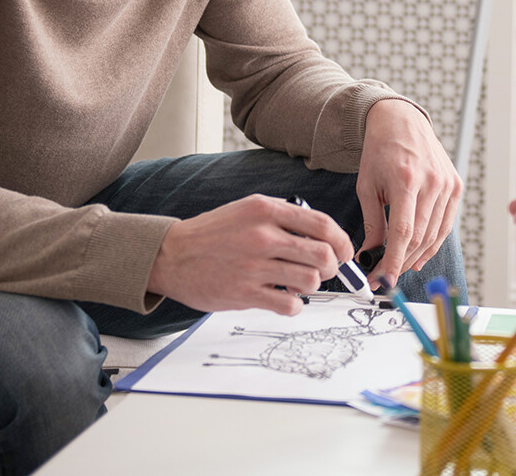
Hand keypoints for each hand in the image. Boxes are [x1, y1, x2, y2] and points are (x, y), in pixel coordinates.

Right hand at [147, 194, 353, 314]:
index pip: (323, 224)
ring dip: (311, 286)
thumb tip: (323, 237)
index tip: (344, 252)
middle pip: (324, 255)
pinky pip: (290, 304)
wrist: (171, 255)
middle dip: (332, 267)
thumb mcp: (248, 211)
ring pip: (311, 281)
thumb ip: (284, 218)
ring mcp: (254, 266)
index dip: (342, 241)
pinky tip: (283, 298)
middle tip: (324, 271)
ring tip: (297, 283)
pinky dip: (294, 305)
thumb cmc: (213, 234)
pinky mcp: (245, 293)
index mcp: (266, 210)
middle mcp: (263, 236)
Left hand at [356, 99, 462, 286]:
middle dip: (402, 262)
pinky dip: (433, 243)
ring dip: (417, 257)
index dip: (394, 261)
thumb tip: (369, 255)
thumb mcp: (367, 186)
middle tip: (385, 277)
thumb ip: (372, 223)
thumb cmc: (380, 152)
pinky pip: (446, 224)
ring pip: (435, 235)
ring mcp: (448, 185)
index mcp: (406, 181)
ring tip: (399, 268)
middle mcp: (432, 183)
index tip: (383, 279)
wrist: (402, 122)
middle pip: (421, 237)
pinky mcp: (456, 186)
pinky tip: (419, 255)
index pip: (404, 232)